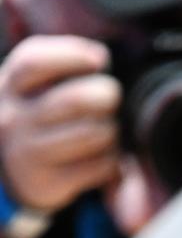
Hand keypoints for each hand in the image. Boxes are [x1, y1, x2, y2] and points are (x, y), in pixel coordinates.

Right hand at [0, 37, 120, 216]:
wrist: (14, 170)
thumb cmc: (35, 115)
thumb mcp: (30, 85)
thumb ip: (56, 64)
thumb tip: (99, 55)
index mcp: (9, 85)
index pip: (34, 62)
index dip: (72, 55)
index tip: (101, 58)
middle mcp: (14, 117)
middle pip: (73, 100)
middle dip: (106, 95)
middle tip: (113, 96)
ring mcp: (29, 152)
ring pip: (91, 135)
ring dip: (112, 130)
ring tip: (111, 128)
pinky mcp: (49, 182)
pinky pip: (98, 167)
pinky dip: (113, 161)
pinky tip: (109, 156)